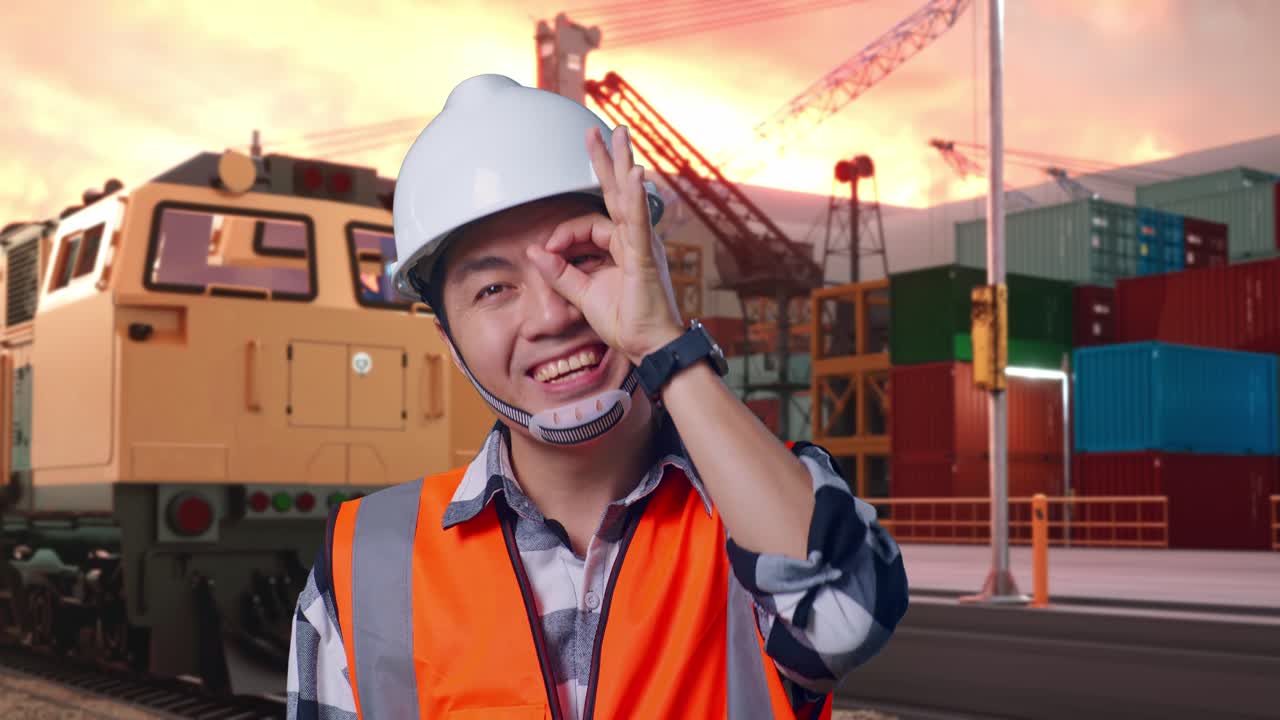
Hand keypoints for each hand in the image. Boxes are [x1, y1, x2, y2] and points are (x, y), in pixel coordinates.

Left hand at [526, 125, 684, 365]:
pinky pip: (637, 223)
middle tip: (600, 132)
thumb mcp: (582, 295)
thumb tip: (534, 252)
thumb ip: (559, 273)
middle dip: (607, 161)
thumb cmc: (626, 322)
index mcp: (622, 248)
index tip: (547, 252)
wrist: (649, 346)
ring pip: (628, 199)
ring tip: (618, 136)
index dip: (563, 234)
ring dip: (621, 166)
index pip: (589, 225)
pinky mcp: (645, 258)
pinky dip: (633, 199)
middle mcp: (635, 241)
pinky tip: (633, 175)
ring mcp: (642, 246)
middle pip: (617, 193)